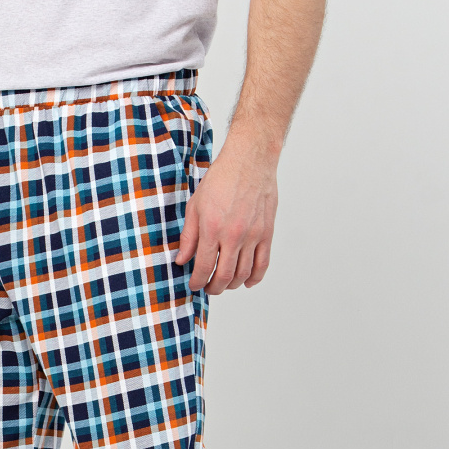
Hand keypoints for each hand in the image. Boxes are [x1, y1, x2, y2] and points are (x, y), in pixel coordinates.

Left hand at [175, 136, 278, 293]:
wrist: (250, 160)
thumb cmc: (221, 179)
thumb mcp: (195, 206)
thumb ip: (188, 236)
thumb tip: (181, 260)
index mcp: (212, 229)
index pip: (204, 268)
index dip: (197, 282)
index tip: (194, 285)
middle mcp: (234, 235)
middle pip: (225, 276)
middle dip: (214, 288)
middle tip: (208, 288)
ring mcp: (253, 235)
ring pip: (243, 274)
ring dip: (232, 285)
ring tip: (224, 283)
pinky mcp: (267, 233)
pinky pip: (263, 264)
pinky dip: (255, 278)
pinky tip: (247, 282)